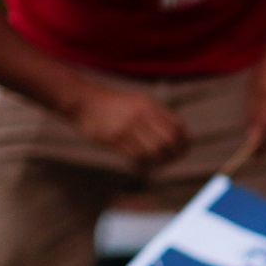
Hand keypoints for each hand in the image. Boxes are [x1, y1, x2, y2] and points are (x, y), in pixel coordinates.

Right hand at [67, 83, 190, 167]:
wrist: (82, 100)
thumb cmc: (109, 103)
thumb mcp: (136, 102)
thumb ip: (154, 114)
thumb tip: (174, 134)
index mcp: (149, 105)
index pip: (178, 127)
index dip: (184, 142)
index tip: (182, 151)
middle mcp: (142, 115)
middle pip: (170, 140)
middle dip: (175, 154)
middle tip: (170, 161)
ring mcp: (129, 127)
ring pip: (156, 150)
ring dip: (159, 161)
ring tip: (155, 165)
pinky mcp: (115, 138)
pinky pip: (137, 156)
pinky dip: (144, 164)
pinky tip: (141, 165)